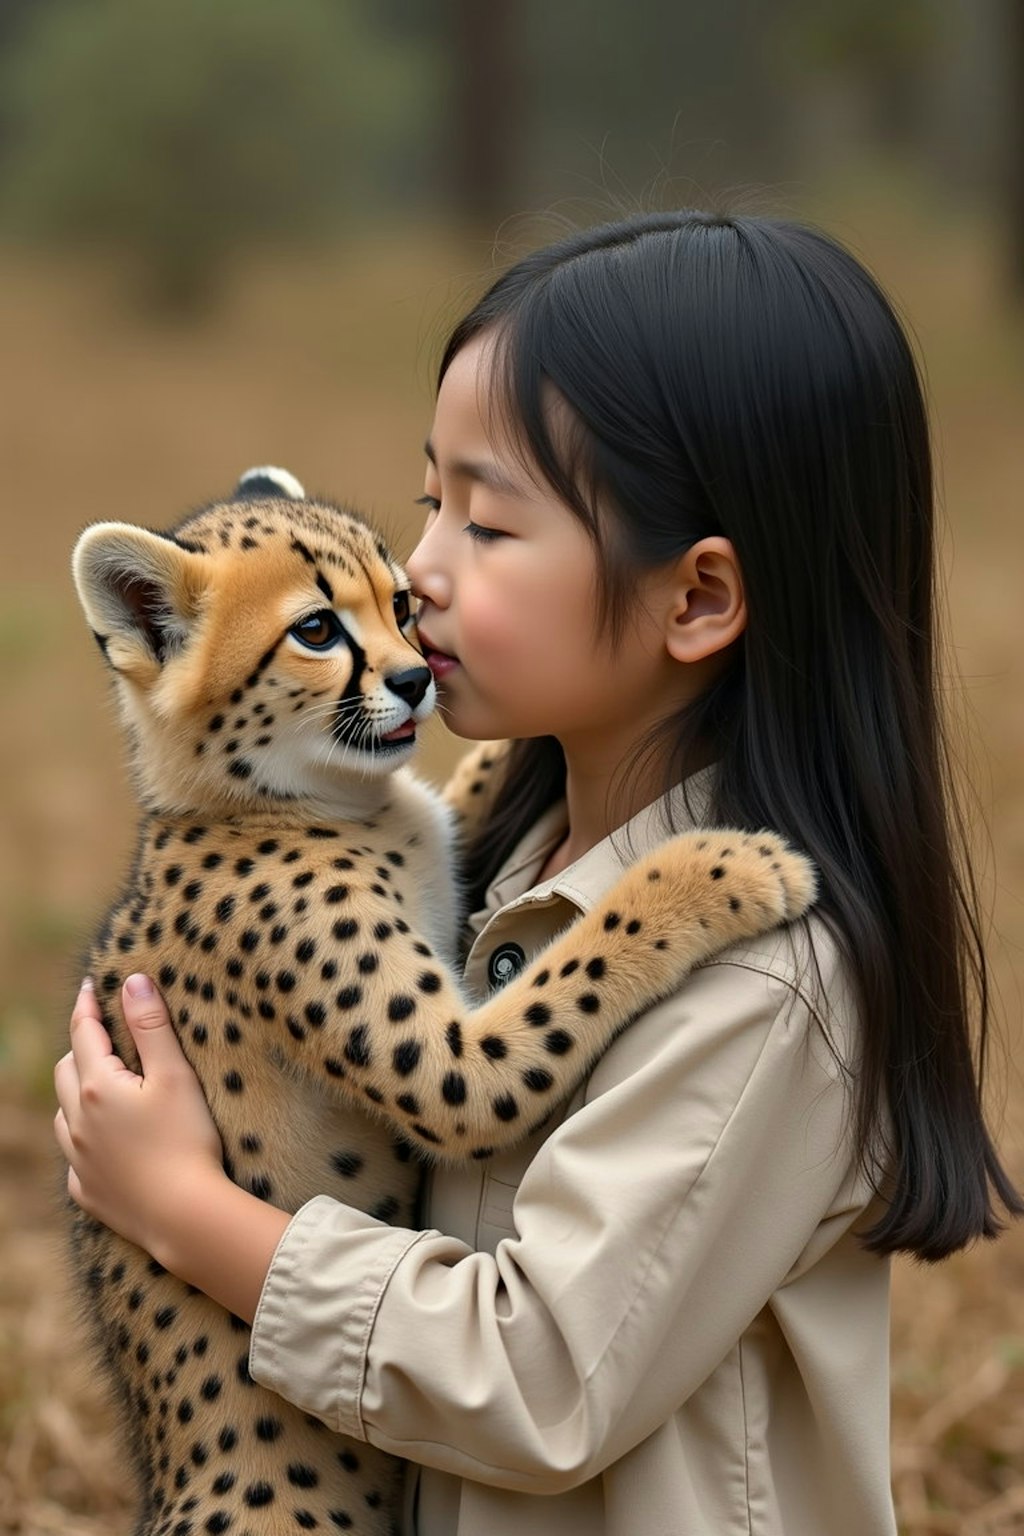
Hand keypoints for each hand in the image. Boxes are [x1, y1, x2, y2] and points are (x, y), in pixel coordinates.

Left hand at [54, 974, 224, 1258]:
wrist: (185, 1216)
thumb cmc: (186, 1140)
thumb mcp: (175, 1075)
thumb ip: (151, 1026)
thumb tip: (132, 981)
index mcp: (97, 1088)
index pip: (83, 1033)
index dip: (86, 1005)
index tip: (90, 986)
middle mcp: (77, 1122)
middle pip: (66, 1071)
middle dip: (81, 1048)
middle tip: (105, 1038)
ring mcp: (79, 1161)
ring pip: (63, 1115)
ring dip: (77, 1095)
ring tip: (102, 1089)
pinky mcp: (88, 1192)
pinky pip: (75, 1158)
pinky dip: (85, 1141)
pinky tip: (106, 1144)